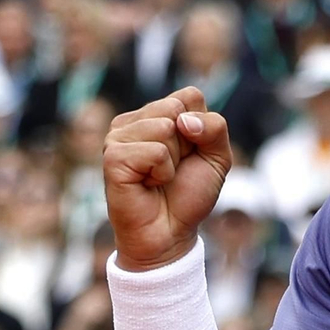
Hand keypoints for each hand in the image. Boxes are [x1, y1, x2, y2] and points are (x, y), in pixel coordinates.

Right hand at [103, 87, 231, 271]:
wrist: (169, 234)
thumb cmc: (189, 195)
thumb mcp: (217, 157)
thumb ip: (215, 127)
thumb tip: (183, 121)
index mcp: (157, 113)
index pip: (190, 96)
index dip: (202, 129)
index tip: (190, 154)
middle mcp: (135, 120)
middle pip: (177, 108)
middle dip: (188, 144)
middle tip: (172, 168)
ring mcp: (119, 136)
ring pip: (165, 127)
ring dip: (173, 161)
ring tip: (158, 178)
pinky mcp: (113, 156)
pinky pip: (155, 151)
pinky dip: (162, 173)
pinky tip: (147, 184)